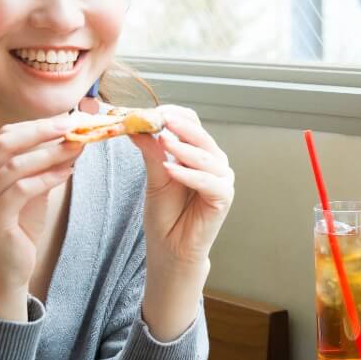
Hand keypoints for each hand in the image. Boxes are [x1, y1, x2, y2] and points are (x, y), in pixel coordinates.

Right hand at [0, 117, 82, 319]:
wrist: (9, 269)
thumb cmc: (20, 228)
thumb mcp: (32, 192)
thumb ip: (42, 168)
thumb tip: (70, 141)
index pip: (4, 135)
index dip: (36, 125)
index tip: (66, 119)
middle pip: (7, 142)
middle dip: (42, 131)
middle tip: (72, 126)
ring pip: (15, 164)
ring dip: (50, 153)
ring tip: (77, 148)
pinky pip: (22, 189)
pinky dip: (47, 177)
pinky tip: (67, 172)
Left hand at [131, 105, 234, 269]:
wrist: (170, 248)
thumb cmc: (165, 215)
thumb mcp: (154, 177)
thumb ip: (151, 152)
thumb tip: (137, 125)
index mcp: (197, 153)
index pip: (191, 124)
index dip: (173, 115)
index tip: (151, 111)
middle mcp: (213, 163)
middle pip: (201, 136)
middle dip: (179, 127)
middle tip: (159, 119)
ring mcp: (220, 180)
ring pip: (206, 157)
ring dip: (184, 149)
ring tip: (163, 143)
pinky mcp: (223, 198)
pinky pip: (210, 181)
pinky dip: (190, 174)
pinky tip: (172, 170)